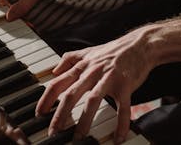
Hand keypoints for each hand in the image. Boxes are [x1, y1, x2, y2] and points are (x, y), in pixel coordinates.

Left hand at [36, 29, 155, 142]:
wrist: (141, 44)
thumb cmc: (115, 50)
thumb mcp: (89, 51)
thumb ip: (70, 59)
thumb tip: (54, 71)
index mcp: (83, 66)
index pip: (58, 82)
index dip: (46, 99)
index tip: (39, 114)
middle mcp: (93, 71)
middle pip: (72, 94)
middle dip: (60, 115)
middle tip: (54, 132)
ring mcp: (109, 78)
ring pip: (93, 101)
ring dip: (85, 121)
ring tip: (78, 137)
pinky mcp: (126, 85)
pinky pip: (122, 107)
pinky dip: (121, 124)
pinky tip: (118, 138)